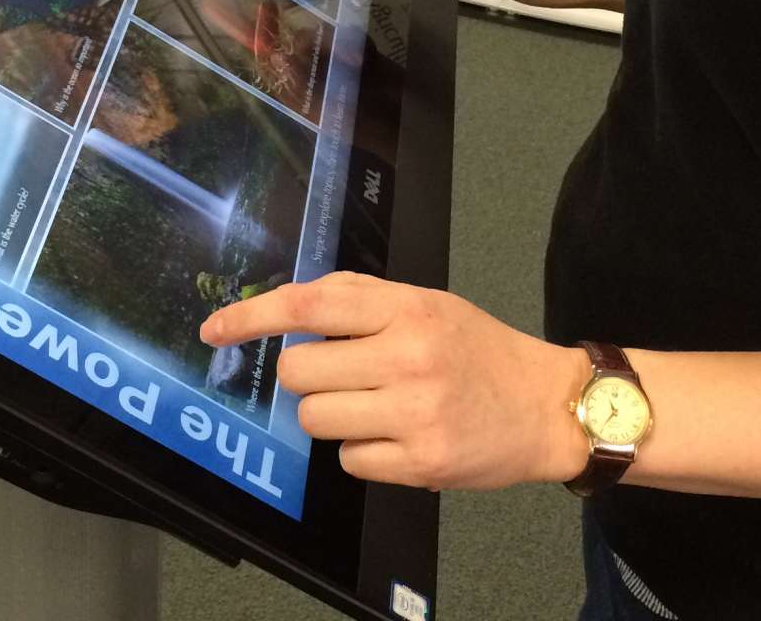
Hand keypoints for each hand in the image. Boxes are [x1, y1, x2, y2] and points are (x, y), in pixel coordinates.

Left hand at [201, 272, 591, 490]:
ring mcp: (414, 412)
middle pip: (301, 371)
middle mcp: (408, 355)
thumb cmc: (479, 351)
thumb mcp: (427, 303)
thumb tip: (293, 303)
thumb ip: (363, 297)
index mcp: (407, 308)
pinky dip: (364, 452)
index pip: (311, 303)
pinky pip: (349, 461)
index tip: (215, 330)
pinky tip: (397, 436)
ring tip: (376, 408)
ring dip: (333, 416)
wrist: (545, 405)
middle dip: (310, 377)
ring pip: (316, 419)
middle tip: (346, 377)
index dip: (253, 316)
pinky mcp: (420, 462)